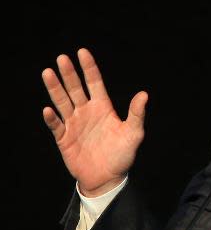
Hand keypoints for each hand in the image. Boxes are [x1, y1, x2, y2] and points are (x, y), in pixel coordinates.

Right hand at [42, 48, 147, 195]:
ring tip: (48, 73)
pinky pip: (56, 126)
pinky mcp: (64, 138)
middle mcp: (86, 112)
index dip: (89, 67)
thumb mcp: (133, 134)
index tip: (82, 51)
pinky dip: (52, 119)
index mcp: (103, 107)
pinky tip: (48, 110)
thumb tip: (144, 94)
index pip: (94, 83)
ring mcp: (74, 124)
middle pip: (75, 89)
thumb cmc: (122, 155)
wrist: (108, 178)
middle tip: (62, 58)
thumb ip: (137, 114)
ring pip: (62, 102)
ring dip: (55, 89)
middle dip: (69, 73)